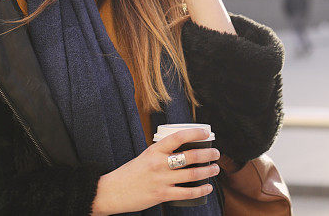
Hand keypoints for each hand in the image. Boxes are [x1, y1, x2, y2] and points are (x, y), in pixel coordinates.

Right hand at [90, 128, 220, 215]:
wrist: (112, 191)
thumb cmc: (129, 173)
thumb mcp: (145, 156)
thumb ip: (161, 154)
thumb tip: (181, 150)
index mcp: (154, 150)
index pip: (178, 137)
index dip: (195, 134)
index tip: (206, 133)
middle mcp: (159, 163)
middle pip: (190, 156)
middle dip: (208, 154)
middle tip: (216, 153)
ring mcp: (161, 180)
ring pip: (192, 174)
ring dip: (208, 171)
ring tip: (215, 169)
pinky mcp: (161, 195)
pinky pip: (186, 193)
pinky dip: (200, 190)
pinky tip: (207, 187)